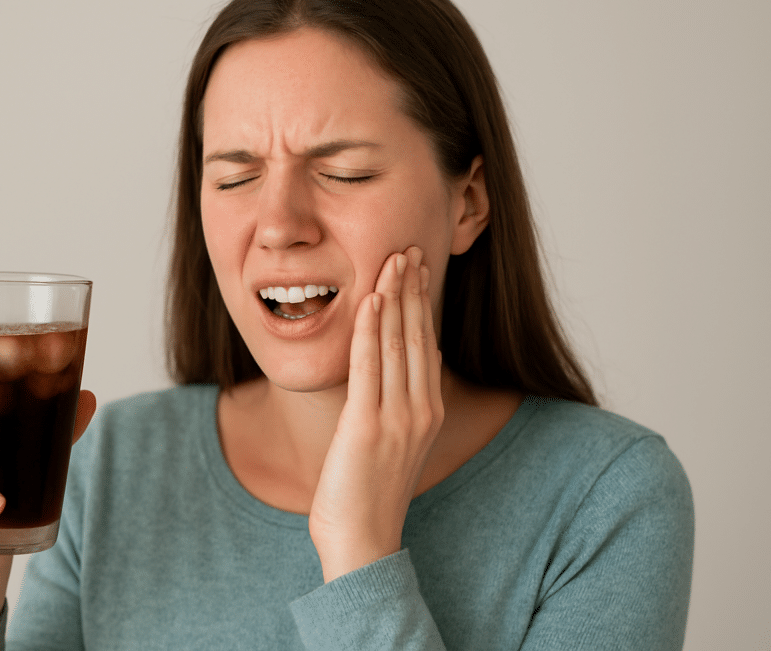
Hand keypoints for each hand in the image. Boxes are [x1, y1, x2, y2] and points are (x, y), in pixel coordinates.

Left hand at [308, 246, 444, 581]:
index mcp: (426, 412)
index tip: (418, 268)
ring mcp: (396, 418)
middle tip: (408, 248)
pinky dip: (371, 329)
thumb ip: (403, 402)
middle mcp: (419, 410)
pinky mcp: (367, 425)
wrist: (362, 540)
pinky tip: (372, 299)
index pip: (425, 344)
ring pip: (397, 343)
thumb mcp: (395, 442)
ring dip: (395, 296)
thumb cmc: (369, 495)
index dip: (422, 303)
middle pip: (417, 336)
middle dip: (413, 289)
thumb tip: (414, 363)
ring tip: (393, 259)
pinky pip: (369, 366)